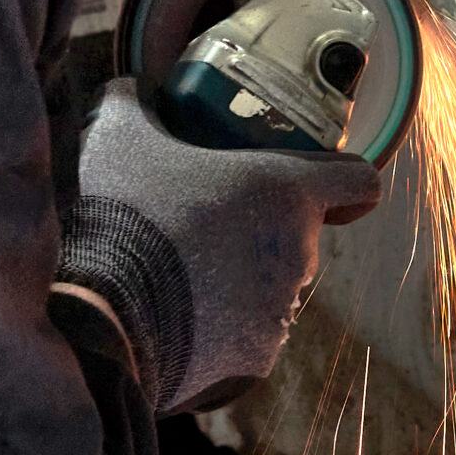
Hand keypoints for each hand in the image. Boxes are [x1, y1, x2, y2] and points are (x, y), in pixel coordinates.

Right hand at [58, 79, 381, 413]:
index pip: (359, 182)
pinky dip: (220, 329)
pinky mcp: (256, 363)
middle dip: (262, 230)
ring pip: (273, 288)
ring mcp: (282, 313)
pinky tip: (171, 317)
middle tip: (205, 224)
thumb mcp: (118, 137)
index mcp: (285, 192)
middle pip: (301, 236)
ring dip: (240, 280)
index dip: (345, 181)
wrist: (96, 317)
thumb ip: (133, 102)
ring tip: (178, 274)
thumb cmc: (120, 216)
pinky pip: (247, 336)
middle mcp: (300, 254)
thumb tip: (130, 91)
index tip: (320, 185)